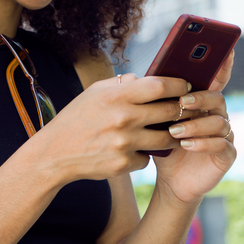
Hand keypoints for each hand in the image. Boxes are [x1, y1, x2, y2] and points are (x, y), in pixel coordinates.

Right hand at [29, 72, 192, 183]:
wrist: (54, 154)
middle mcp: (123, 119)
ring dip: (174, 135)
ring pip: (166, 139)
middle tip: (189, 109)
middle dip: (183, 110)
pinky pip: (148, 158)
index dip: (178, 85)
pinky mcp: (123, 165)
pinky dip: (146, 154)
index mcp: (116, 96)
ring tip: (175, 131)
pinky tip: (138, 150)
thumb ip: (121, 84)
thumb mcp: (94, 93)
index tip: (186, 87)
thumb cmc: (76, 118)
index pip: (159, 86)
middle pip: (170, 112)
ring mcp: (124, 144)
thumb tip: (144, 78)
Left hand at [152, 51, 236, 205]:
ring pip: (219, 122)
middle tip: (181, 102)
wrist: (170, 180)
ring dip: (196, 125)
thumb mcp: (157, 121)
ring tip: (175, 131)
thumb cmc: (163, 145)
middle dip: (200, 99)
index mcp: (203, 103)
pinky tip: (187, 145)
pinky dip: (203, 143)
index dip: (222, 65)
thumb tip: (142, 77)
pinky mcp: (227, 155)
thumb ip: (157, 101)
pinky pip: (222, 145)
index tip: (225, 51)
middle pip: (217, 98)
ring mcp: (226, 135)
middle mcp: (218, 115)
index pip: (215, 80)